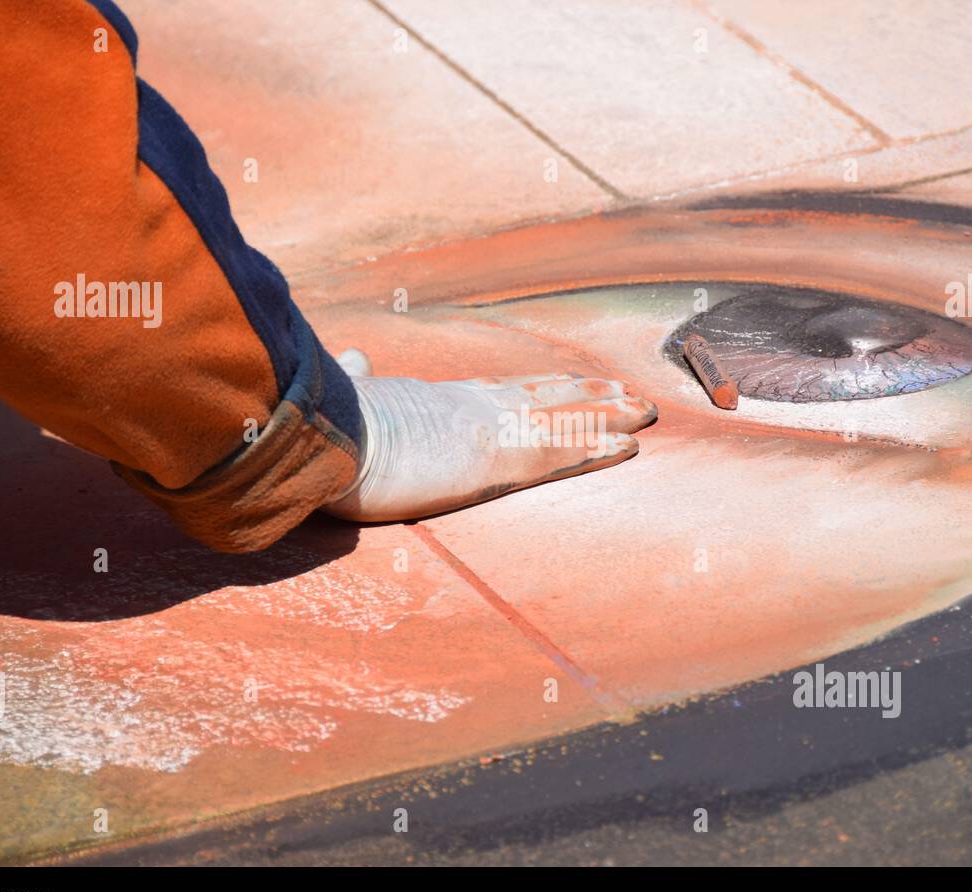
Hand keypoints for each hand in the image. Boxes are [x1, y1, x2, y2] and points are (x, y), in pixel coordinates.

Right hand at [323, 349, 656, 520]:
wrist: (325, 434)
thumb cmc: (326, 427)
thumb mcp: (346, 398)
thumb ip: (359, 378)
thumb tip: (354, 355)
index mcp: (438, 400)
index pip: (501, 391)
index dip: (540, 387)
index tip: (566, 384)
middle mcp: (474, 405)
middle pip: (545, 394)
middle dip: (587, 394)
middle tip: (625, 391)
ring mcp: (491, 428)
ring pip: (566, 415)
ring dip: (609, 413)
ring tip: (646, 410)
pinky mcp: (502, 456)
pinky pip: (565, 450)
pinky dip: (600, 445)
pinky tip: (632, 445)